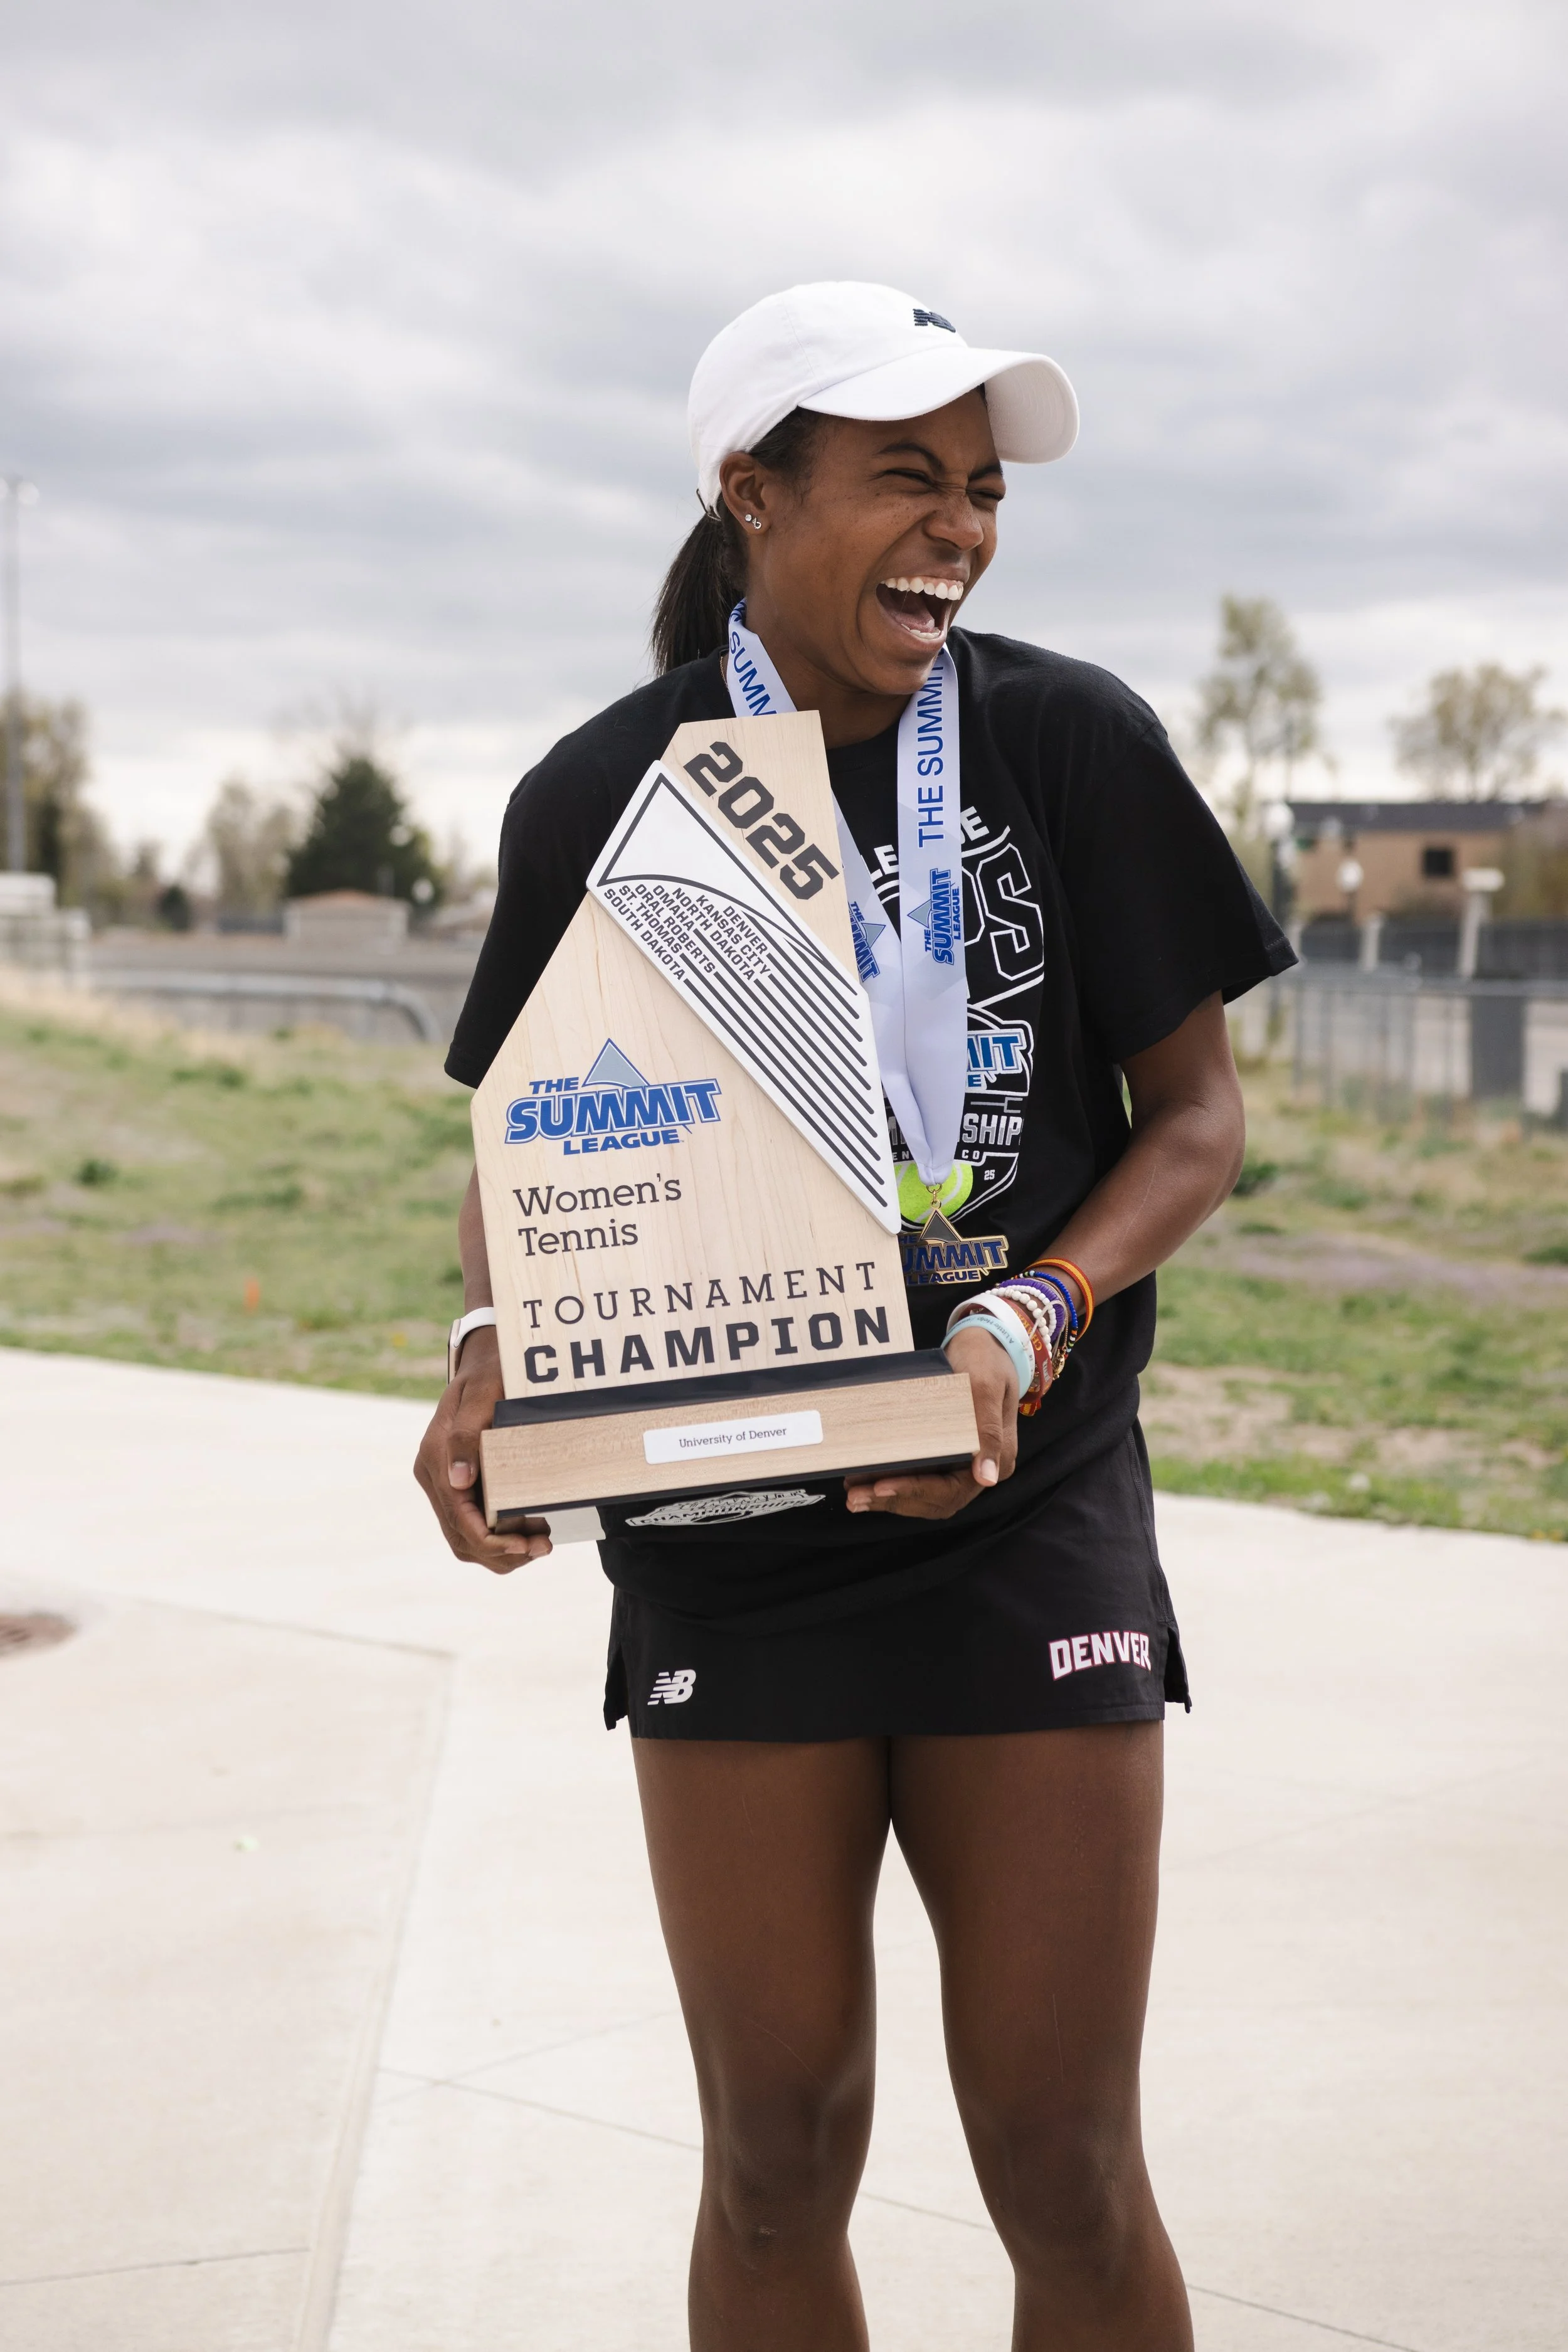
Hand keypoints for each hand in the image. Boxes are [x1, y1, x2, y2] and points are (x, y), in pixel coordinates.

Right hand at [413, 1326, 552, 1572]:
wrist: (485, 1360)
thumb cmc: (489, 1373)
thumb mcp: (482, 1392)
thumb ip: (467, 1433)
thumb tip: (460, 1480)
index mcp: (435, 1456)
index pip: (458, 1516)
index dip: (490, 1540)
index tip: (523, 1545)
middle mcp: (435, 1474)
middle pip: (461, 1537)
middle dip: (500, 1552)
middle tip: (543, 1548)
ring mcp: (444, 1481)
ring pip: (465, 1538)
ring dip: (501, 1552)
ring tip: (539, 1545)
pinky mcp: (459, 1485)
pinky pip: (472, 1525)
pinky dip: (499, 1538)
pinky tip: (529, 1531)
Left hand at [843, 1321, 1020, 1519]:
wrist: (985, 1340)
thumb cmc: (984, 1358)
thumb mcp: (985, 1386)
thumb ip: (987, 1431)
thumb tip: (987, 1478)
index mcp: (997, 1458)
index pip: (952, 1490)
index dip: (915, 1491)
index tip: (881, 1486)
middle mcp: (981, 1468)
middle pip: (936, 1500)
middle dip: (895, 1500)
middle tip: (856, 1497)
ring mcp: (965, 1464)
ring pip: (926, 1496)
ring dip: (890, 1498)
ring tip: (855, 1495)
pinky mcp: (948, 1455)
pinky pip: (921, 1479)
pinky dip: (895, 1484)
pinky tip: (867, 1482)